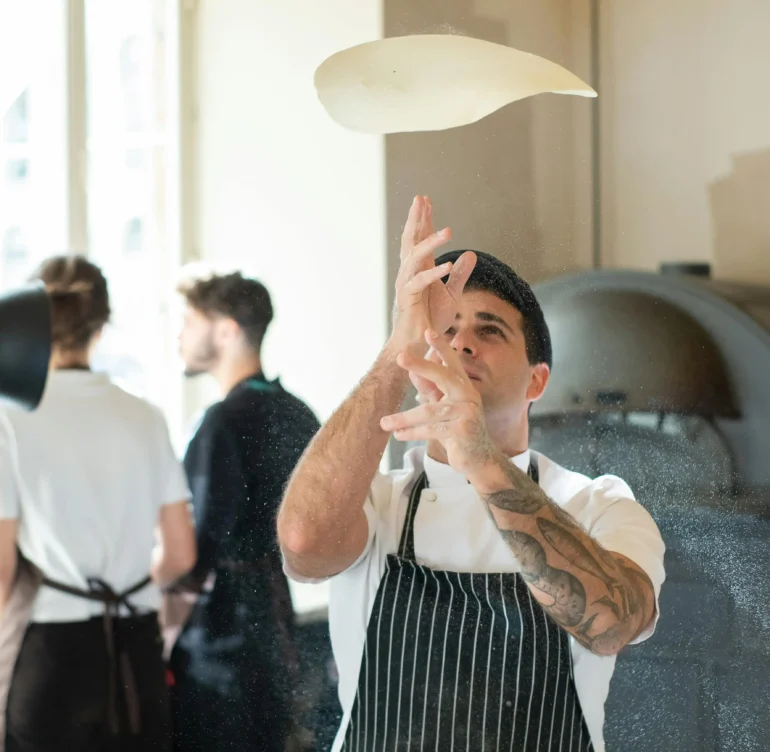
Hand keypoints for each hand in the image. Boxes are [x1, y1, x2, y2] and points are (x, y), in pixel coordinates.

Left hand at [380, 329, 499, 475]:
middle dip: (421, 365)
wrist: (479, 459)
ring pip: (429, 411)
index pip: (452, 363)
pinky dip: (412, 433)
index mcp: (464, 386)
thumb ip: (429, 390)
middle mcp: (468, 395)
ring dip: (404, 418)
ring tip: (384, 423)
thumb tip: (412, 371)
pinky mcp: (462, 430)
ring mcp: (467, 412)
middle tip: (401, 356)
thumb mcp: (442, 407)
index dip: (441, 346)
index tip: (428, 331)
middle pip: (443, 376)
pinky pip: (431, 429)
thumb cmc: (458, 431)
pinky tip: (398, 435)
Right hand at [390, 196, 475, 352]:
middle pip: (410, 240)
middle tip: (420, 199)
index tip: (425, 200)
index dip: (422, 220)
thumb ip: (459, 274)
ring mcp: (406, 284)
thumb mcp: (451, 294)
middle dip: (416, 219)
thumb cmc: (430, 320)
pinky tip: (447, 265)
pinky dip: (434, 274)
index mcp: (418, 269)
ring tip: (449, 231)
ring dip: (431, 243)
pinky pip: (420, 282)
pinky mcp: (408, 299)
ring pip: (415, 257)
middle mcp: (409, 273)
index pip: (419, 239)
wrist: (417, 343)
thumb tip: (471, 254)